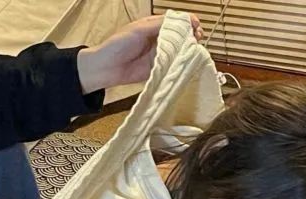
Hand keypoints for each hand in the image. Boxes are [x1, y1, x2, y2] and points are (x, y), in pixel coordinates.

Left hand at [77, 14, 202, 93]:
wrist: (108, 67)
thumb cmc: (119, 44)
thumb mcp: (139, 29)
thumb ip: (159, 25)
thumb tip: (180, 22)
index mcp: (154, 26)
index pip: (176, 21)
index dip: (188, 22)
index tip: (196, 25)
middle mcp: (160, 40)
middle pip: (181, 36)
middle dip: (192, 36)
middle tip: (197, 39)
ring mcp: (160, 55)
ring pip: (179, 51)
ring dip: (189, 51)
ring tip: (195, 51)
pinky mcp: (159, 69)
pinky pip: (173, 66)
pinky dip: (181, 65)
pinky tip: (187, 63)